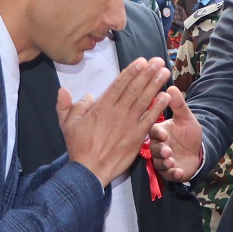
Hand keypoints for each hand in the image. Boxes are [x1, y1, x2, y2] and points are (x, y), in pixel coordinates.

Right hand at [58, 58, 171, 186]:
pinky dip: (158, 107)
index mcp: (102, 107)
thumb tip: (66, 91)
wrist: (89, 170)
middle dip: (148, 73)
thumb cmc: (78, 147)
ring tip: (165, 72)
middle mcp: (117, 112)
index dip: (132, 71)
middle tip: (158, 61)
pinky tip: (166, 96)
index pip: (120, 84)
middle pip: (135, 88)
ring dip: (155, 85)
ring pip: (144, 100)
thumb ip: (68, 105)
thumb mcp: (67, 123)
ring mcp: (128, 124)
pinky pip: (149, 119)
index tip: (142, 61)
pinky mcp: (137, 137)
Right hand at [148, 87, 202, 181]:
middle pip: (154, 149)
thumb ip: (179, 105)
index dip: (157, 134)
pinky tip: (178, 171)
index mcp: (160, 132)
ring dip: (164, 163)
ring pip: (158, 163)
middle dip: (160, 150)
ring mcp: (163, 160)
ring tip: (171, 161)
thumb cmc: (188, 133)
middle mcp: (158, 146)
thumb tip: (171, 87)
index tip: (163, 134)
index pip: (153, 132)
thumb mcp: (186, 118)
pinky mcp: (170, 172)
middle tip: (167, 150)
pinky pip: (168, 175)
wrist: (199, 150)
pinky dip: (173, 174)